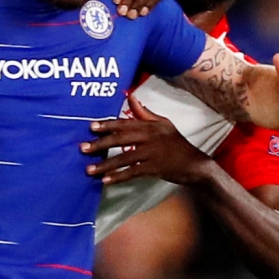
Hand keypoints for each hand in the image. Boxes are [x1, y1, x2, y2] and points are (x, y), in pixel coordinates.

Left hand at [80, 94, 212, 184]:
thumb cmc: (177, 143)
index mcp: (150, 125)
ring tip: (89, 169)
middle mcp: (150, 137)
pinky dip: (118, 177)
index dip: (107, 125)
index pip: (125, 123)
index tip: (91, 127)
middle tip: (83, 148)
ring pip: (124, 158)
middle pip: (120, 139)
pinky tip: (106, 180)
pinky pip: (132, 172)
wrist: (195, 164)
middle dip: (100, 144)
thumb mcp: (164, 124)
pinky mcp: (154, 168)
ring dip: (105, 164)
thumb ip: (145, 113)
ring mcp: (152, 153)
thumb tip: (131, 97)